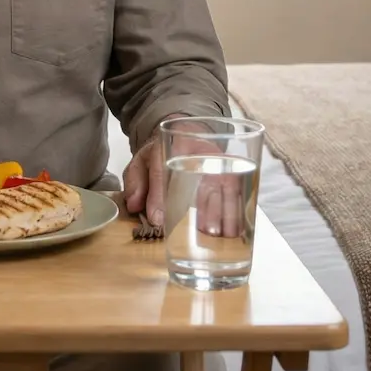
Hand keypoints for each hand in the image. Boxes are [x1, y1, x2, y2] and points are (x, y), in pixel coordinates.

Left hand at [122, 115, 243, 238]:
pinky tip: (233, 231)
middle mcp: (194, 150)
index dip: (158, 195)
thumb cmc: (162, 152)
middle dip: (197, 209)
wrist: (186, 132)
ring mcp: (216, 159)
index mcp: (166, 145)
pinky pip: (235, 190)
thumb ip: (135, 181)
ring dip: (222, 215)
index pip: (160, 169)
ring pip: (222, 187)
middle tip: (190, 234)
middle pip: (198, 180)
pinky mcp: (230, 167)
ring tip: (216, 237)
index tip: (156, 219)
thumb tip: (134, 206)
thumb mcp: (141, 161)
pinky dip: (236, 212)